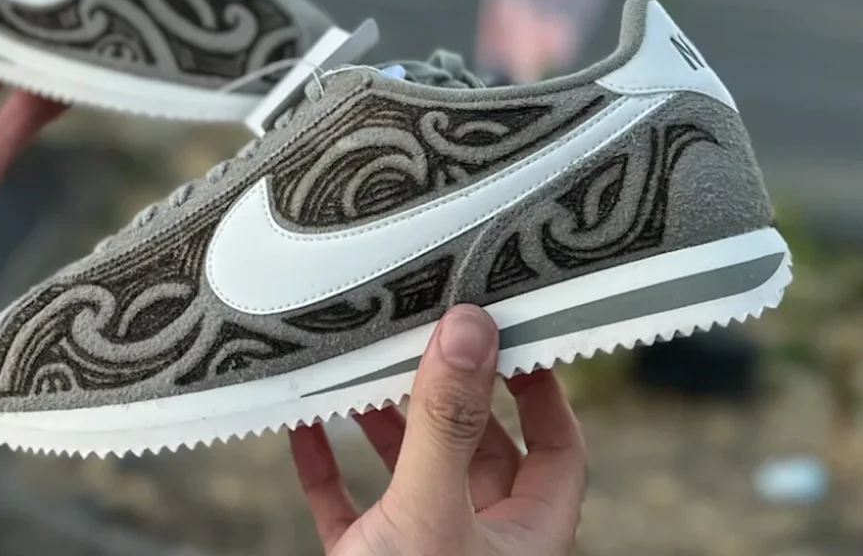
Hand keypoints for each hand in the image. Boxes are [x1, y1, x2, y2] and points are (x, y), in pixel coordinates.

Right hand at [289, 305, 587, 555]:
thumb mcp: (429, 510)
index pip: (557, 448)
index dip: (542, 389)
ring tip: (362, 364)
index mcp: (525, 535)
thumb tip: (468, 329)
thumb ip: (446, 423)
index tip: (513, 333)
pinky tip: (305, 426)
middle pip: (478, 447)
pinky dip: (328, 465)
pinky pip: (350, 504)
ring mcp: (422, 551)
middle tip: (425, 332)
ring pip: (413, 470)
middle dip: (447, 390)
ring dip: (385, 420)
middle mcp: (480, 541)